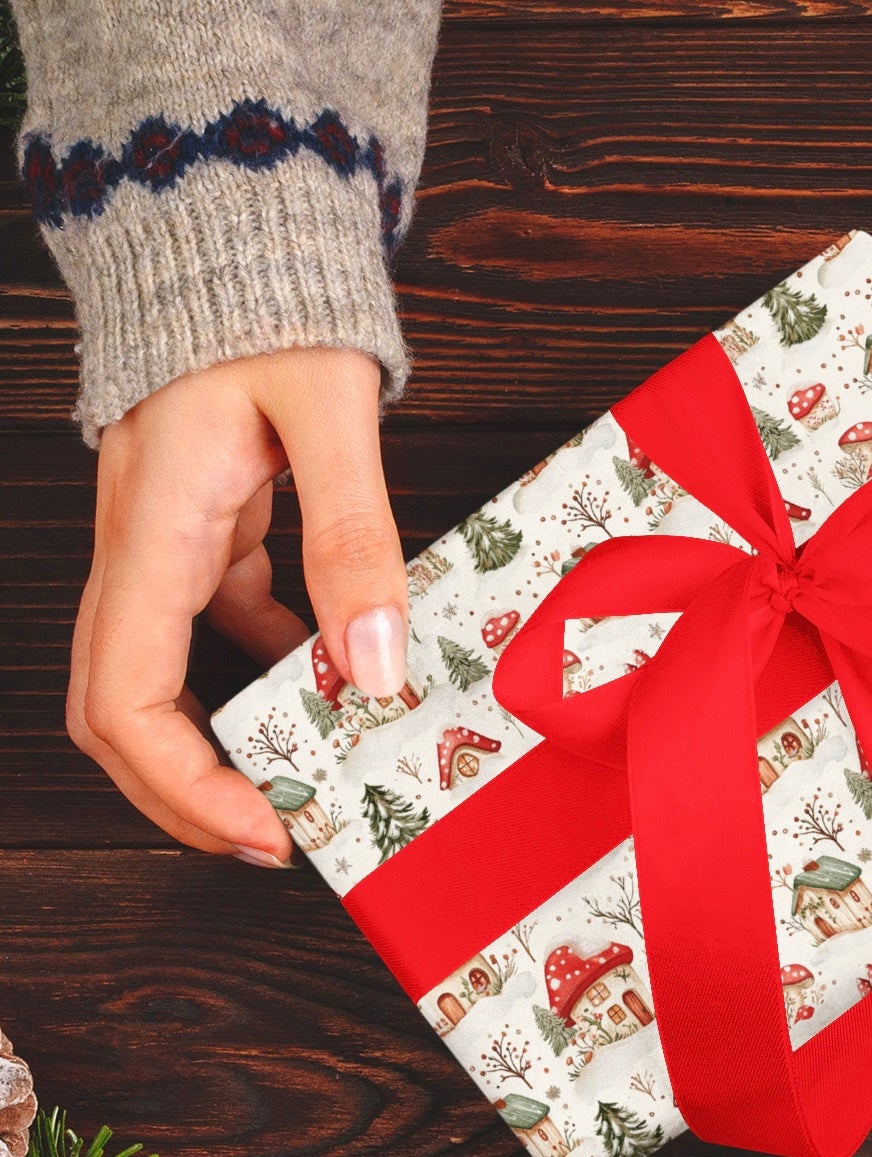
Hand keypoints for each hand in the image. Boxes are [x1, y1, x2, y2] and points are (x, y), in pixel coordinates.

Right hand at [68, 349, 409, 861]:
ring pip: (158, 682)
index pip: (127, 699)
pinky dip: (265, 673)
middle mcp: (141, 551)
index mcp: (153, 533)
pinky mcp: (202, 530)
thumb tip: (373, 667)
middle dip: (184, 796)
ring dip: (220, 747)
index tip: (261, 829)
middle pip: (117, 715)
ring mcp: (165, 544)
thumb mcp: (328, 413)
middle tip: (276, 838)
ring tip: (309, 782)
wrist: (237, 223)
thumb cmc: (271, 303)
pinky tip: (334, 680)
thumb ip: (353, 538)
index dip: (182, 786)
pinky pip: (214, 629)